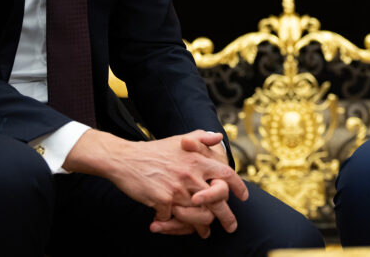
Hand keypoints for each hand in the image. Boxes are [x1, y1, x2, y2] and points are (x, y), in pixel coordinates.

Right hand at [64, 129, 247, 237]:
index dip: (238, 187)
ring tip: (204, 231)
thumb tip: (219, 137)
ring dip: (202, 225)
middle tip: (231, 226)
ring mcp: (177, 189)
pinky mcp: (162, 201)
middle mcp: (190, 175)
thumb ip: (201, 138)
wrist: (125, 159)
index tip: (244, 197)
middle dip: (227, 217)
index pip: (226, 174)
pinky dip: (174, 224)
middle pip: (217, 201)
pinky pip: (174, 219)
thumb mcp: (180, 139)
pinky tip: (171, 225)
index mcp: (197, 160)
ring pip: (199, 215)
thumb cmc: (154, 150)